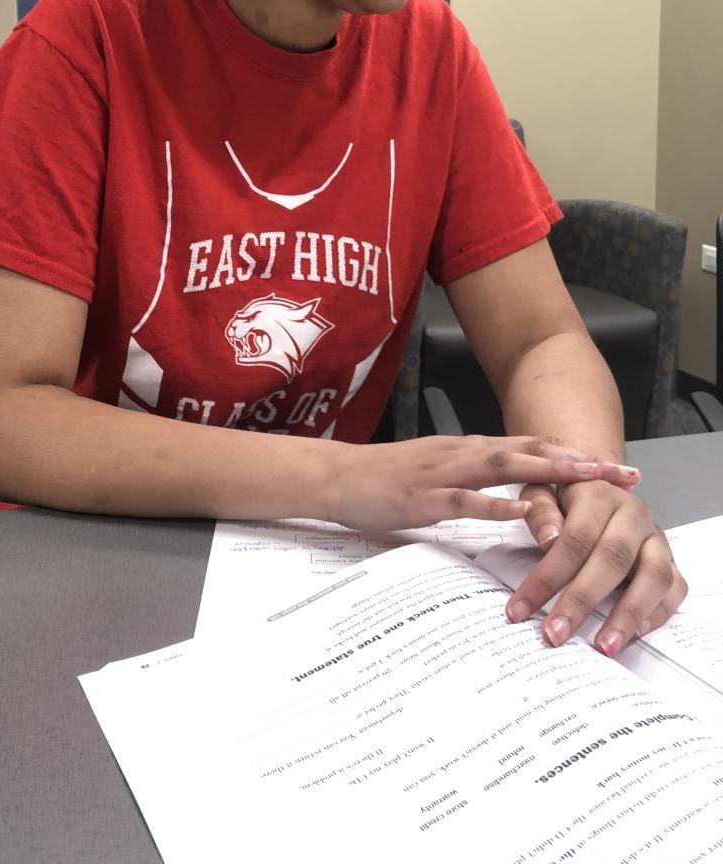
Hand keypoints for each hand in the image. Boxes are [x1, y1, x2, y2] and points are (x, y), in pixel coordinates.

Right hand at [326, 435, 640, 533]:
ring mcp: (442, 473)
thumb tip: (511, 493)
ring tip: (585, 478)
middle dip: (576, 460)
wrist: (336, 476)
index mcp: (466, 449)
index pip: (528, 444)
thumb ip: (473, 479)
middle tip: (619, 471)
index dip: (571, 451)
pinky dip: (495, 505)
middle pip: (528, 450)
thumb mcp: (437, 472)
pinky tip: (521, 512)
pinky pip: (464, 500)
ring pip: (503, 466)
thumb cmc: (384, 479)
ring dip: (548, 470)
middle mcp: (461, 453)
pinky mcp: (422, 498)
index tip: (610, 463)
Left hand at [507, 480, 687, 654]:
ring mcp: (656, 538)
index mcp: (599, 494)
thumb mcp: (541, 489)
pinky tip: (634, 634)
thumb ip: (541, 509)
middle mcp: (633, 514)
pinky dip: (659, 612)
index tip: (519, 610)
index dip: (547, 577)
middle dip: (581, 601)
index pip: (574, 539)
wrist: (601, 484)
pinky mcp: (670, 559)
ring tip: (604, 647)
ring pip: (652, 576)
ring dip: (628, 615)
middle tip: (555, 635)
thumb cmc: (565, 496)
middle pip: (612, 559)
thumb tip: (549, 539)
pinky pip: (675, 588)